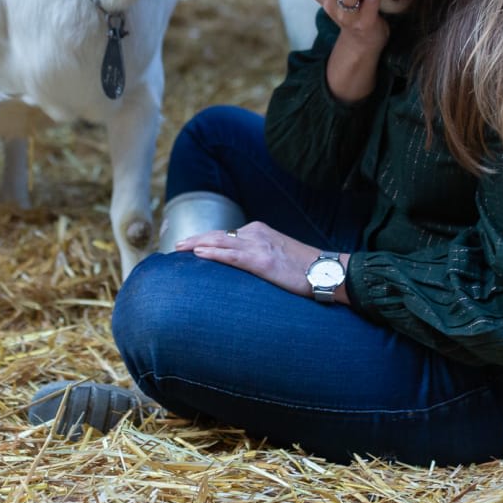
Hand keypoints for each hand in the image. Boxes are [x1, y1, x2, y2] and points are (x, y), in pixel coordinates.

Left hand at [174, 221, 345, 302]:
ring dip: (197, 244)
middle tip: (177, 246)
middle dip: (195, 239)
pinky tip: (198, 254)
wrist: (325, 271)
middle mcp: (256, 233)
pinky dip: (213, 253)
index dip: (206, 239)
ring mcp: (258, 246)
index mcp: (259, 231)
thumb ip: (259, 255)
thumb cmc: (304, 268)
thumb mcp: (278, 255)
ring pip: (220, 242)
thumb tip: (242, 265)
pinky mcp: (262, 261)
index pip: (226, 234)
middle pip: (218, 235)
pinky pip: (232, 256)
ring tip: (180, 249)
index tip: (190, 245)